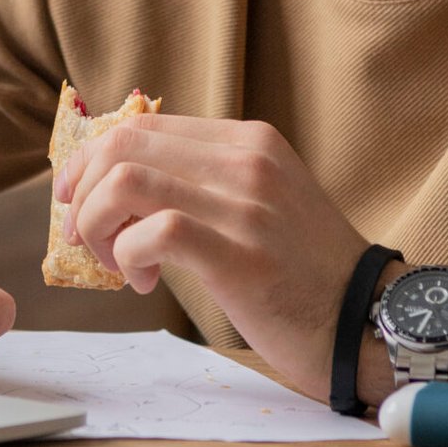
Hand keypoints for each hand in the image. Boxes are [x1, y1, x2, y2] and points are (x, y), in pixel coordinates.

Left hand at [55, 115, 367, 399]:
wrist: (371, 322)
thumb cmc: (306, 273)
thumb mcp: (261, 203)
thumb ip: (205, 183)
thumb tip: (119, 187)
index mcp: (249, 141)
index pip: (143, 124)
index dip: (91, 159)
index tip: (76, 198)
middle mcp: (248, 161)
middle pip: (125, 144)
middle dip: (83, 191)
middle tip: (84, 237)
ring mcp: (246, 205)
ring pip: (126, 180)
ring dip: (98, 225)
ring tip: (117, 263)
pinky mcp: (241, 255)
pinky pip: (153, 230)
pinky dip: (128, 255)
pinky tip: (146, 282)